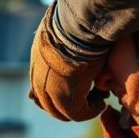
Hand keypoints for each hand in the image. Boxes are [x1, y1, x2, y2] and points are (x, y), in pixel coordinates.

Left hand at [28, 3, 108, 121]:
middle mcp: (38, 81)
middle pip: (50, 105)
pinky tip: (101, 103)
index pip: (40, 91)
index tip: (76, 91)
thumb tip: (60, 27)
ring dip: (81, 110)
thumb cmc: (74, 23)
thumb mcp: (60, 31)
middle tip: (86, 101)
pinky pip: (78, 114)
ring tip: (96, 101)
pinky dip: (91, 111)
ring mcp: (50, 92)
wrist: (77, 26)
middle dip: (68, 106)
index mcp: (37, 65)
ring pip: (63, 112)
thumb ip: (59, 41)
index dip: (58, 95)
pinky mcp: (67, 99)